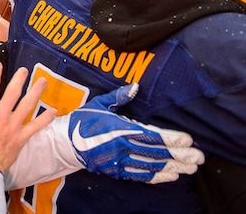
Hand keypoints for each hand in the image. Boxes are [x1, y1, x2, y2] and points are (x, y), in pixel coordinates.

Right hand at [0, 62, 56, 171]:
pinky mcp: (21, 137)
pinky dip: (45, 118)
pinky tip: (53, 110)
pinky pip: (36, 125)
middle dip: (20, 78)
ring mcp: (13, 125)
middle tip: (25, 70)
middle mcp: (1, 113)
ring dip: (36, 91)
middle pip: (13, 90)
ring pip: (28, 104)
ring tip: (43, 81)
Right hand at [61, 83, 204, 183]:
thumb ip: (119, 96)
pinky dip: (157, 176)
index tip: (188, 139)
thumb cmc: (83, 120)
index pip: (151, 135)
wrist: (65, 143)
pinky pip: (140, 175)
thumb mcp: (99, 104)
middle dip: (179, 155)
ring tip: (190, 168)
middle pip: (156, 152)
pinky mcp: (116, 171)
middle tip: (198, 157)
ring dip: (173, 167)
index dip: (171, 138)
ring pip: (151, 165)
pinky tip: (171, 175)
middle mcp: (122, 146)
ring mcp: (119, 161)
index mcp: (119, 129)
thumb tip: (135, 86)